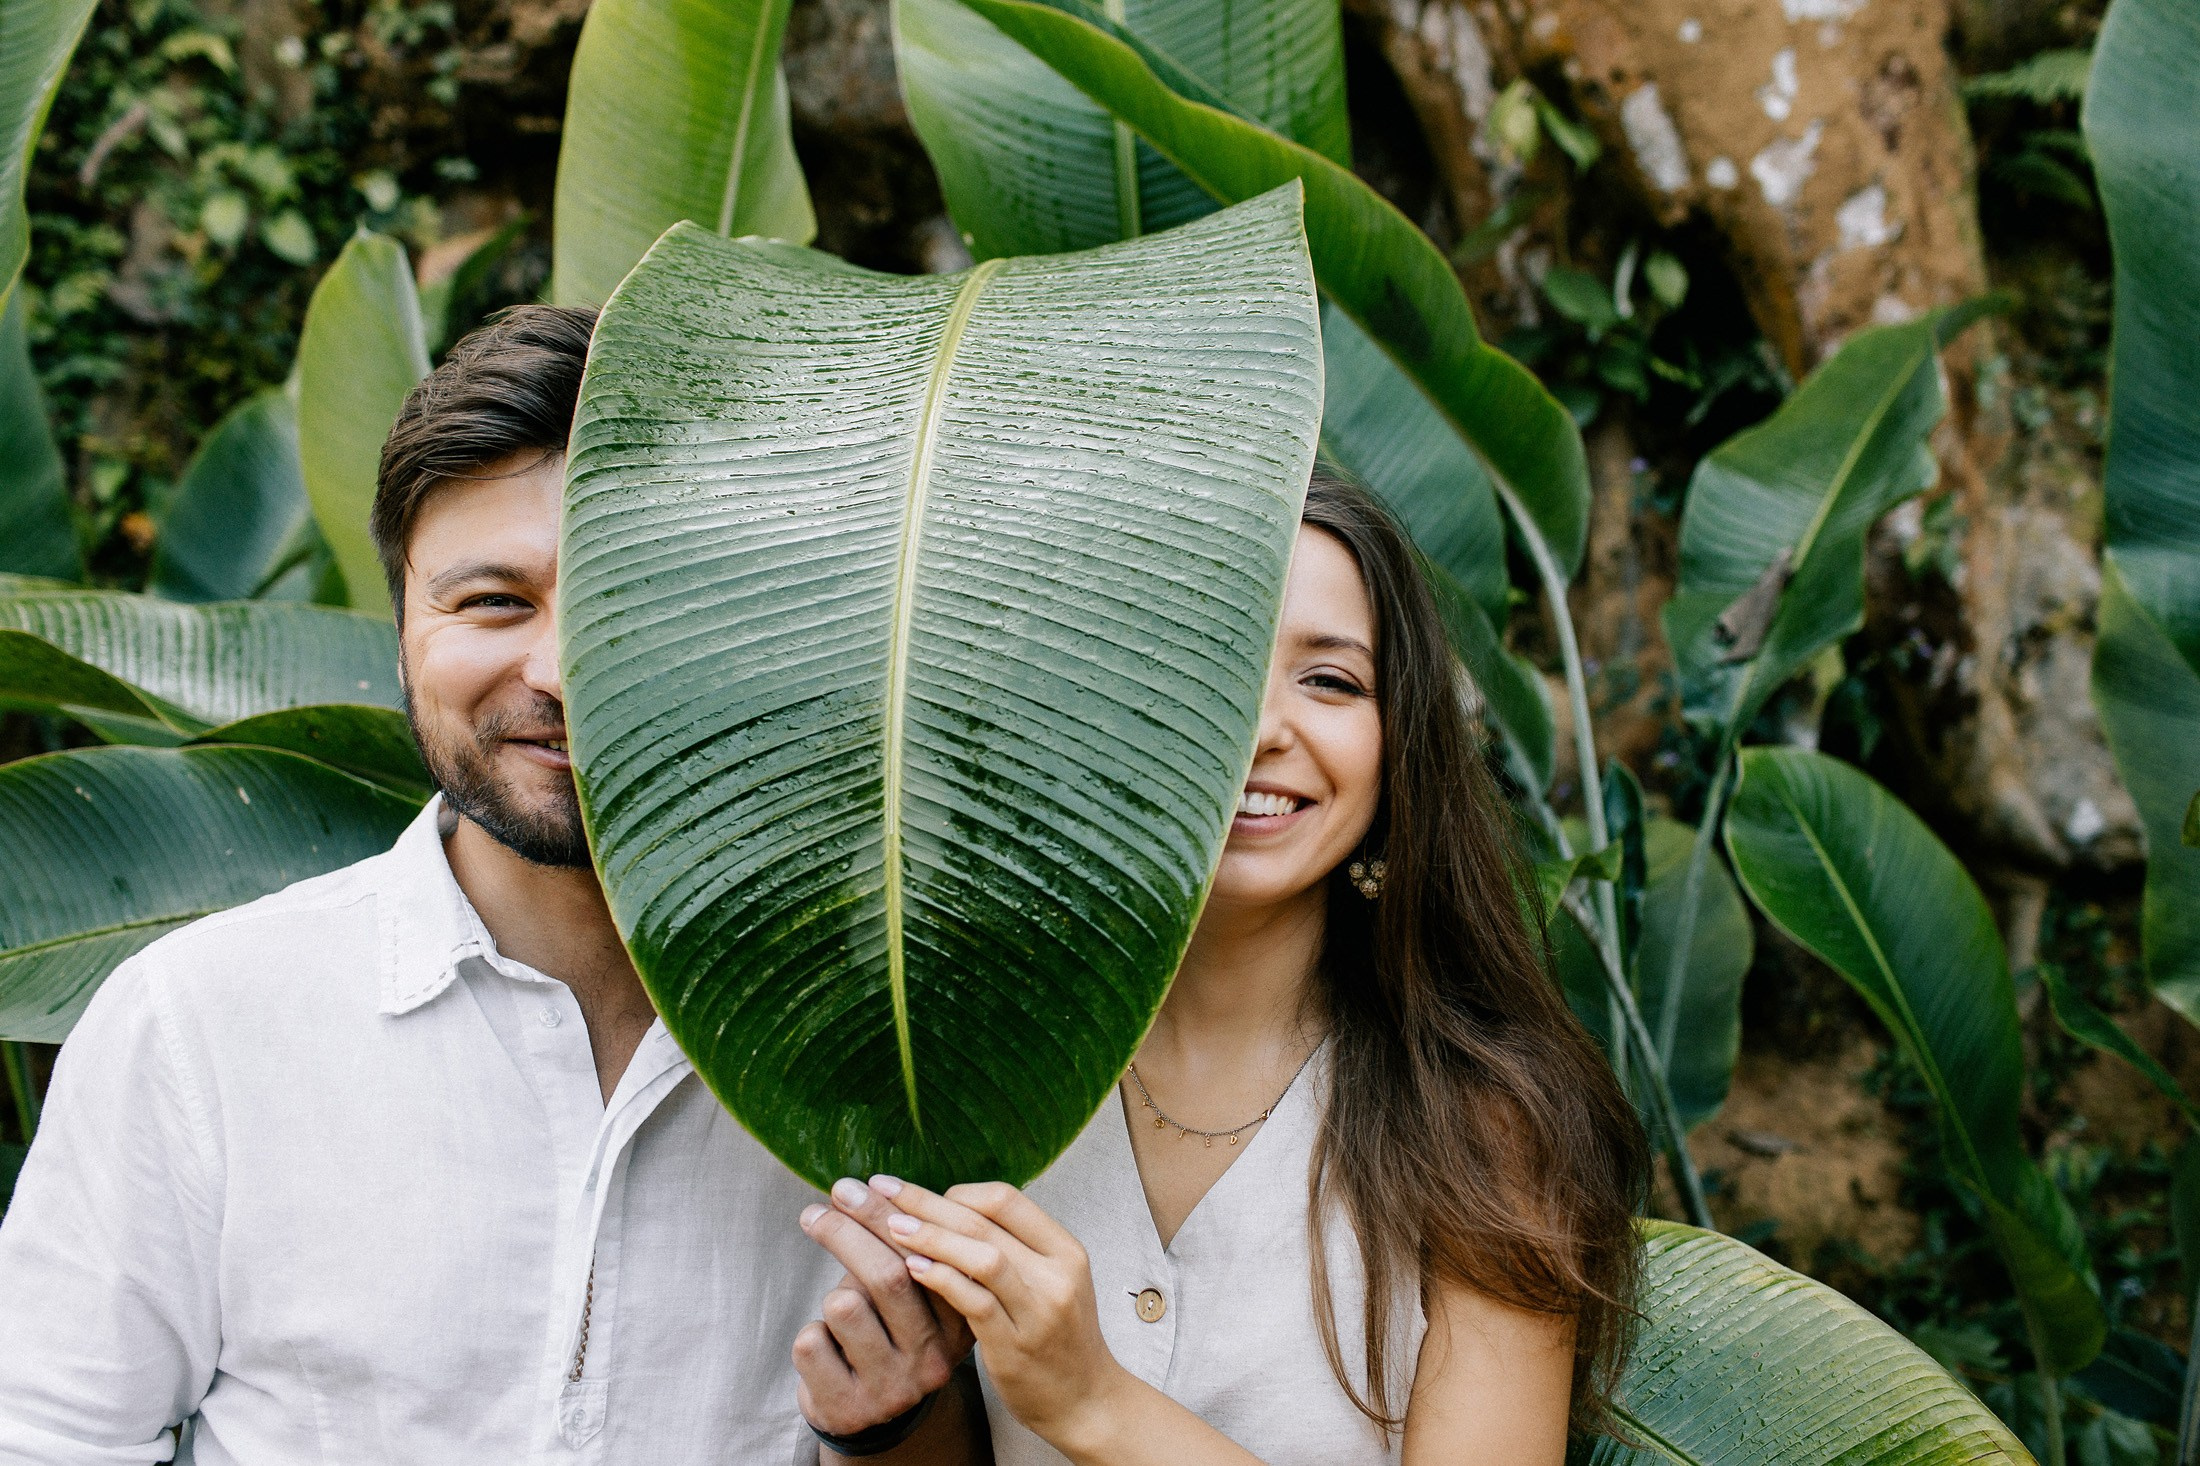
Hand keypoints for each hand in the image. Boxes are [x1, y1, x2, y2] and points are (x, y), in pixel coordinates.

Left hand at [793, 1177, 974, 1436]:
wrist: (872, 1422)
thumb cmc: (888, 1340)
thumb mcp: (911, 1304)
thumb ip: (902, 1258)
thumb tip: (861, 1191)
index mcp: (957, 1326)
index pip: (931, 1258)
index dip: (894, 1216)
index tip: (867, 1183)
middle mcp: (932, 1359)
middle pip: (888, 1276)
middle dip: (850, 1228)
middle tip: (826, 1201)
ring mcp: (891, 1388)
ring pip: (844, 1307)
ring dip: (833, 1295)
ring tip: (841, 1313)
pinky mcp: (847, 1407)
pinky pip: (811, 1342)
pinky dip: (810, 1335)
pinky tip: (827, 1350)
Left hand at [873, 1175, 1131, 1452]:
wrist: (1084, 1402)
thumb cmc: (1055, 1338)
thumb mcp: (1050, 1283)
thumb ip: (1014, 1250)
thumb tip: (952, 1212)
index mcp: (1065, 1250)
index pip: (1006, 1199)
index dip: (958, 1192)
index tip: (917, 1196)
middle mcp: (1057, 1275)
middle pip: (985, 1221)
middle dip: (927, 1202)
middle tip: (883, 1188)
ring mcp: (1038, 1311)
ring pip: (982, 1257)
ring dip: (931, 1237)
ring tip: (890, 1226)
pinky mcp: (1015, 1346)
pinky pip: (975, 1302)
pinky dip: (942, 1279)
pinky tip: (912, 1268)